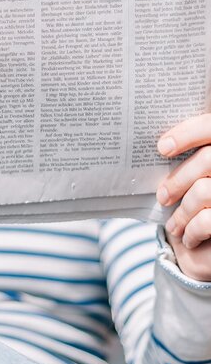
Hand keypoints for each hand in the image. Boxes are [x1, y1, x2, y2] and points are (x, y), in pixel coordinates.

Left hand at [157, 114, 210, 280]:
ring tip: (174, 225)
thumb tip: (158, 146)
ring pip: (205, 191)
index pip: (210, 125)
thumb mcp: (198, 178)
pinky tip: (188, 238)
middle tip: (162, 197)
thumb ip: (191, 160)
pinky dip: (193, 230)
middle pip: (208, 159)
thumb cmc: (206, 208)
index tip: (162, 148)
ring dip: (182, 212)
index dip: (188, 133)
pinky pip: (208, 220)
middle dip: (179, 180)